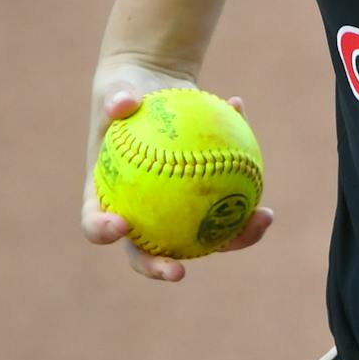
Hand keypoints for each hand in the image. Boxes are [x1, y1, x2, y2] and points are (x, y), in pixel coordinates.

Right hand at [80, 67, 274, 282]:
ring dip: (228, 239)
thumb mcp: (117, 87)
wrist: (152, 88)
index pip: (97, 222)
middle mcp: (135, 211)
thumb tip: (123, 103)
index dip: (104, 232)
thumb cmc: (126, 91)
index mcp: (104, 195)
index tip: (122, 226)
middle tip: (180, 272)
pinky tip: (261, 178)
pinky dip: (242, 191)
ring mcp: (169, 211)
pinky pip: (221, 202)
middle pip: (145, 249)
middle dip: (160, 267)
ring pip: (196, 237)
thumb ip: (116, 96)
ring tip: (253, 225)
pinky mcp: (199, 200)